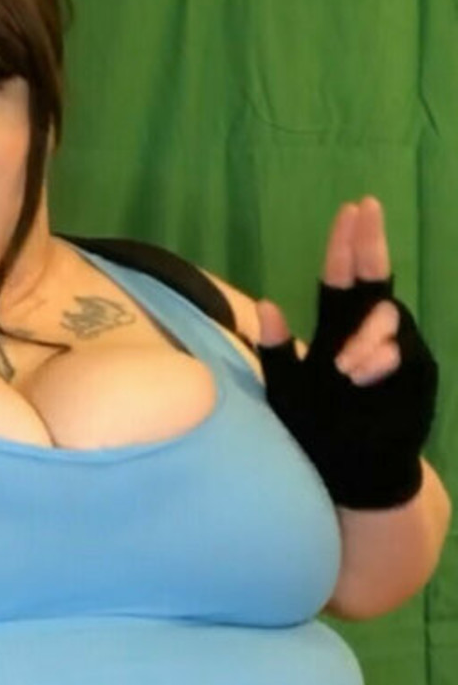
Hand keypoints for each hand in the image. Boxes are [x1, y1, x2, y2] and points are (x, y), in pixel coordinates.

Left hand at [254, 196, 438, 509]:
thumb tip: (266, 304)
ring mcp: (397, 351)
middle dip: (371, 244)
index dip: (347, 245)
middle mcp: (369, 334)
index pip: (342, 279)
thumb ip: (277, 352)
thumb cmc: (316, 431)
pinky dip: (379, 358)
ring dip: (365, 333)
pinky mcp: (418, 375)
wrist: (353, 475)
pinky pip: (402, 354)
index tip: (352, 209)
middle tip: (367, 211)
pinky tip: (359, 371)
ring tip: (345, 366)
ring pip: (387, 316)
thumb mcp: (285, 392)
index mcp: (338, 331)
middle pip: (374, 280)